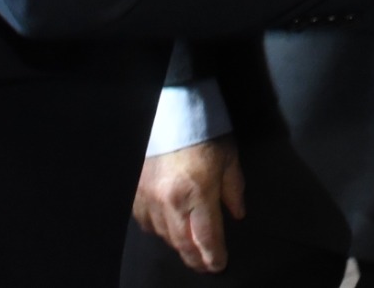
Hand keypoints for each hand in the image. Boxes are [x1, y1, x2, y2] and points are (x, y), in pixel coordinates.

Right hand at [133, 138, 245, 273]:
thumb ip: (233, 189)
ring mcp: (149, 197)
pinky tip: (167, 228)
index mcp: (197, 192)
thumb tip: (237, 214)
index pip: (206, 237)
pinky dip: (157, 229)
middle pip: (182, 243)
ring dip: (177, 244)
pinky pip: (145, 221)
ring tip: (189, 247)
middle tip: (205, 265)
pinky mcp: (136, 190)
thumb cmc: (204, 130)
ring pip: (162, 235)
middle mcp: (170, 200)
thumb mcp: (229, 158)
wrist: (172, 108)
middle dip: (195, 258)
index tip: (219, 265)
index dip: (214, 256)